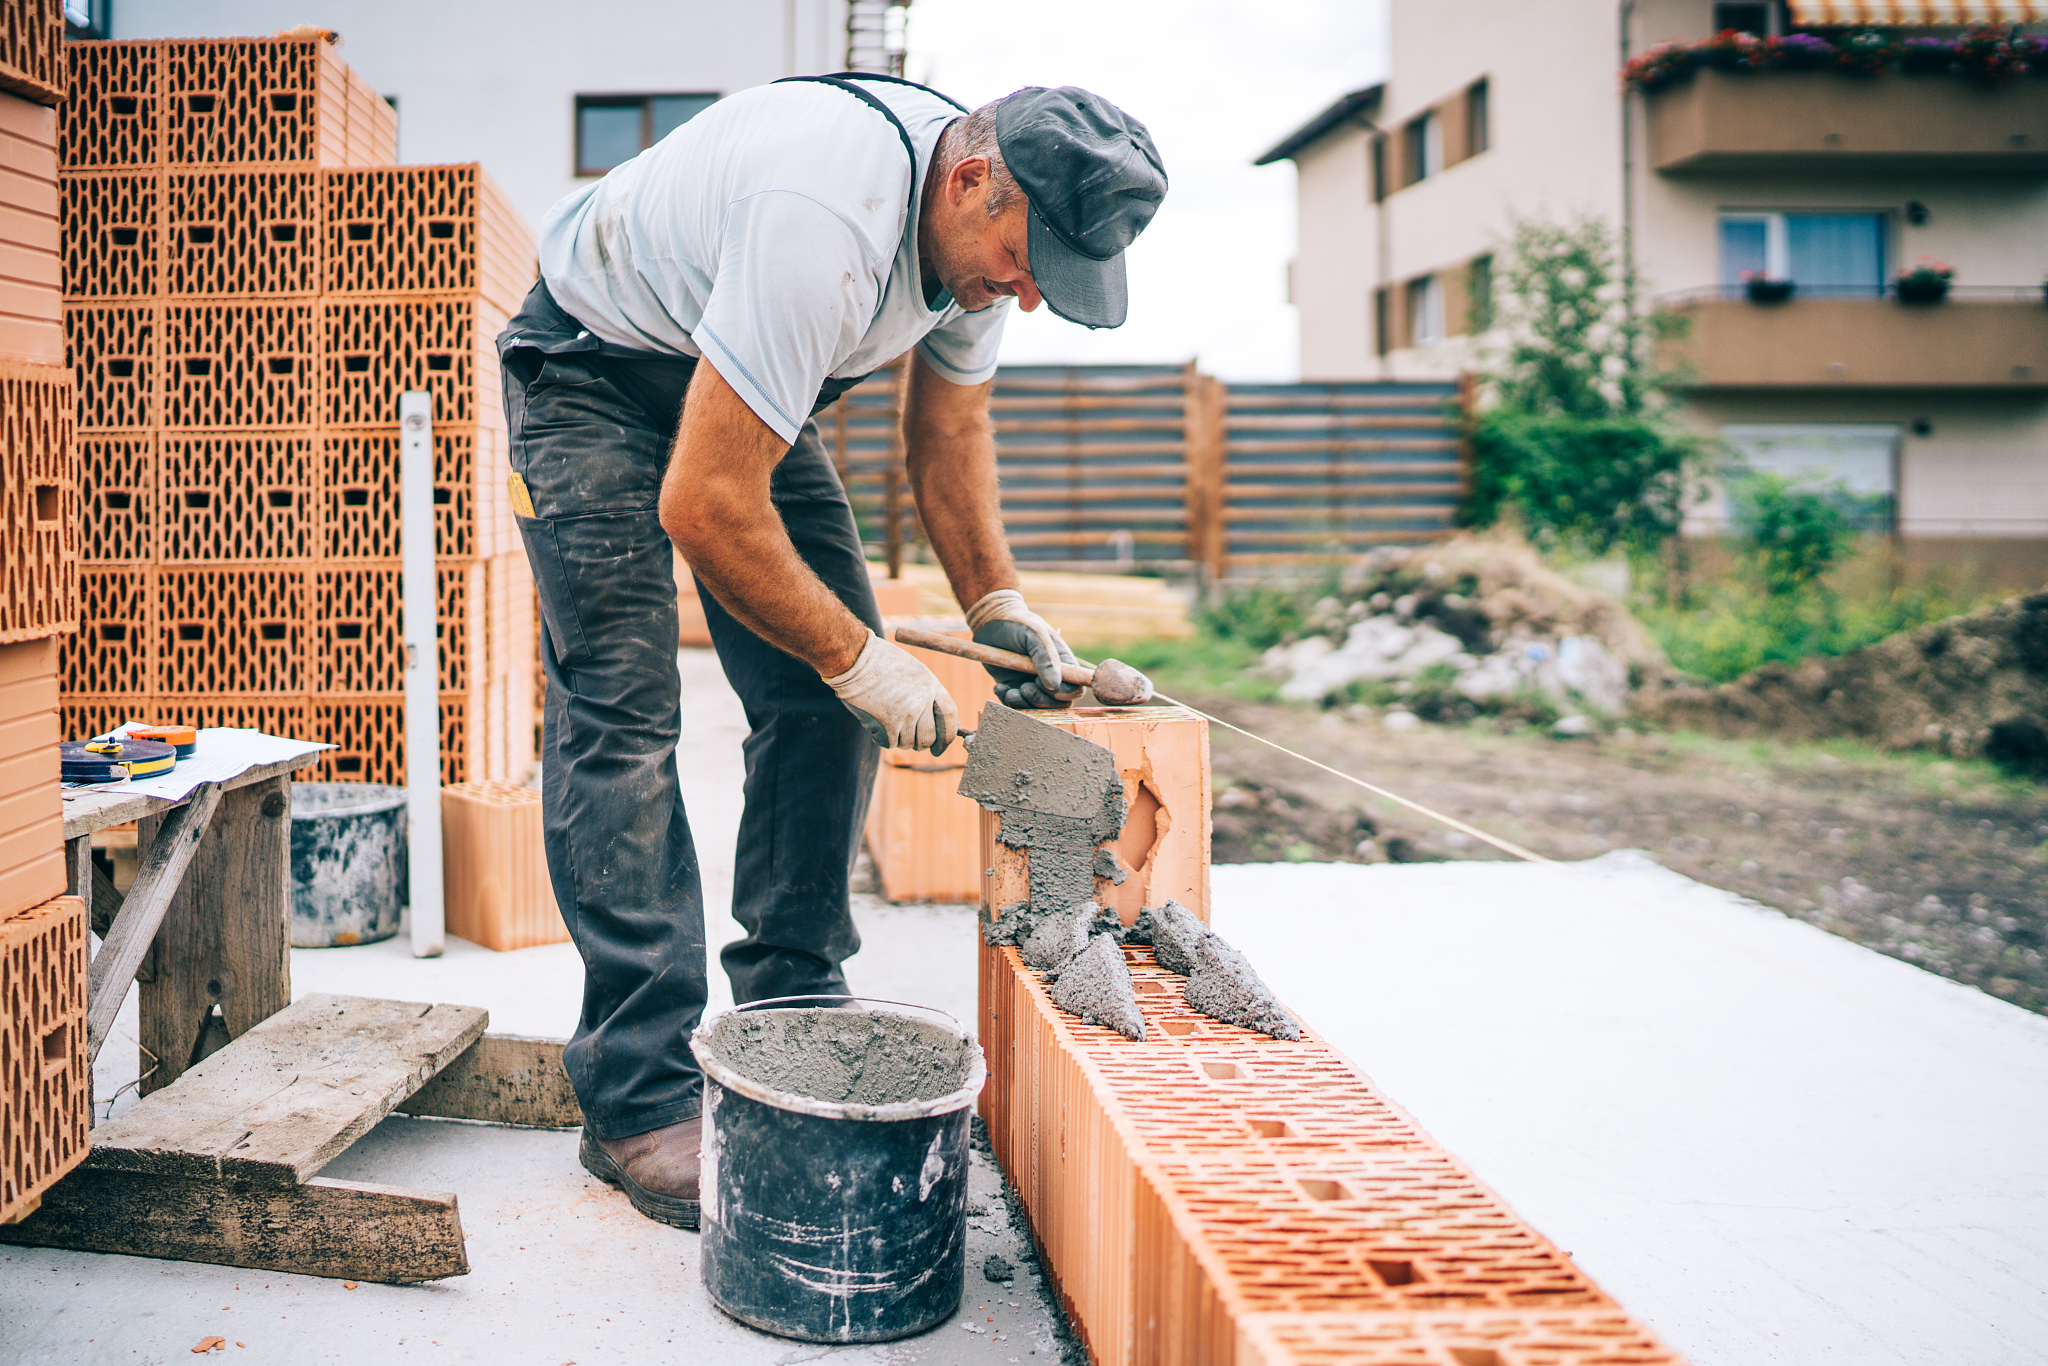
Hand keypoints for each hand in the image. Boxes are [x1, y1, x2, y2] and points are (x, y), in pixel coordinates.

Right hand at [823, 632, 958, 753]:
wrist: (856, 660)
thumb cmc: (880, 662)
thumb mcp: (912, 671)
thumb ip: (925, 693)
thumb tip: (933, 719)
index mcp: (931, 686)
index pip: (950, 717)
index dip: (947, 736)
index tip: (939, 747)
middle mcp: (922, 702)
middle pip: (929, 737)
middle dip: (921, 745)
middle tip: (913, 744)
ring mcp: (905, 715)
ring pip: (907, 743)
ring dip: (898, 739)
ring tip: (887, 724)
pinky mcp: (887, 724)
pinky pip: (890, 743)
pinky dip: (882, 739)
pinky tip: (875, 726)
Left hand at [966, 590, 1083, 709]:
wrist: (990, 622)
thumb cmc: (1018, 624)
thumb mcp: (1034, 635)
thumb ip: (1045, 658)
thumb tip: (1054, 686)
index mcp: (1062, 663)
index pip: (1074, 688)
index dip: (1063, 694)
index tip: (1042, 683)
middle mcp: (1050, 677)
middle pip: (1058, 704)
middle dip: (1041, 701)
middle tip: (1024, 688)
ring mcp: (1032, 684)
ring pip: (1037, 708)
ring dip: (1024, 704)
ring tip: (1009, 691)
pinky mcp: (1014, 688)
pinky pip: (1016, 706)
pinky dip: (1008, 701)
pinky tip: (1000, 688)